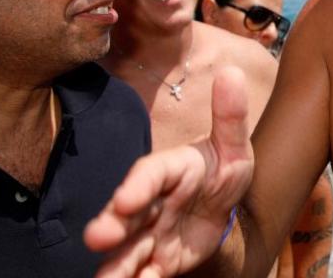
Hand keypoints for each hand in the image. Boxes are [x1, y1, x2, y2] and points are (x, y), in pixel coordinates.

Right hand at [84, 66, 253, 277]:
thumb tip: (230, 73)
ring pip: (128, 250)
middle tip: (98, 238)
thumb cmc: (222, 170)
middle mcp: (153, 203)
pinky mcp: (158, 261)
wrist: (224, 208)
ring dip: (116, 265)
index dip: (138, 186)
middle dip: (113, 225)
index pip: (151, 174)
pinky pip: (144, 274)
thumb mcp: (234, 145)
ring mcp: (152, 233)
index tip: (126, 199)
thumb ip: (230, 116)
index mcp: (171, 170)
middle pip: (129, 214)